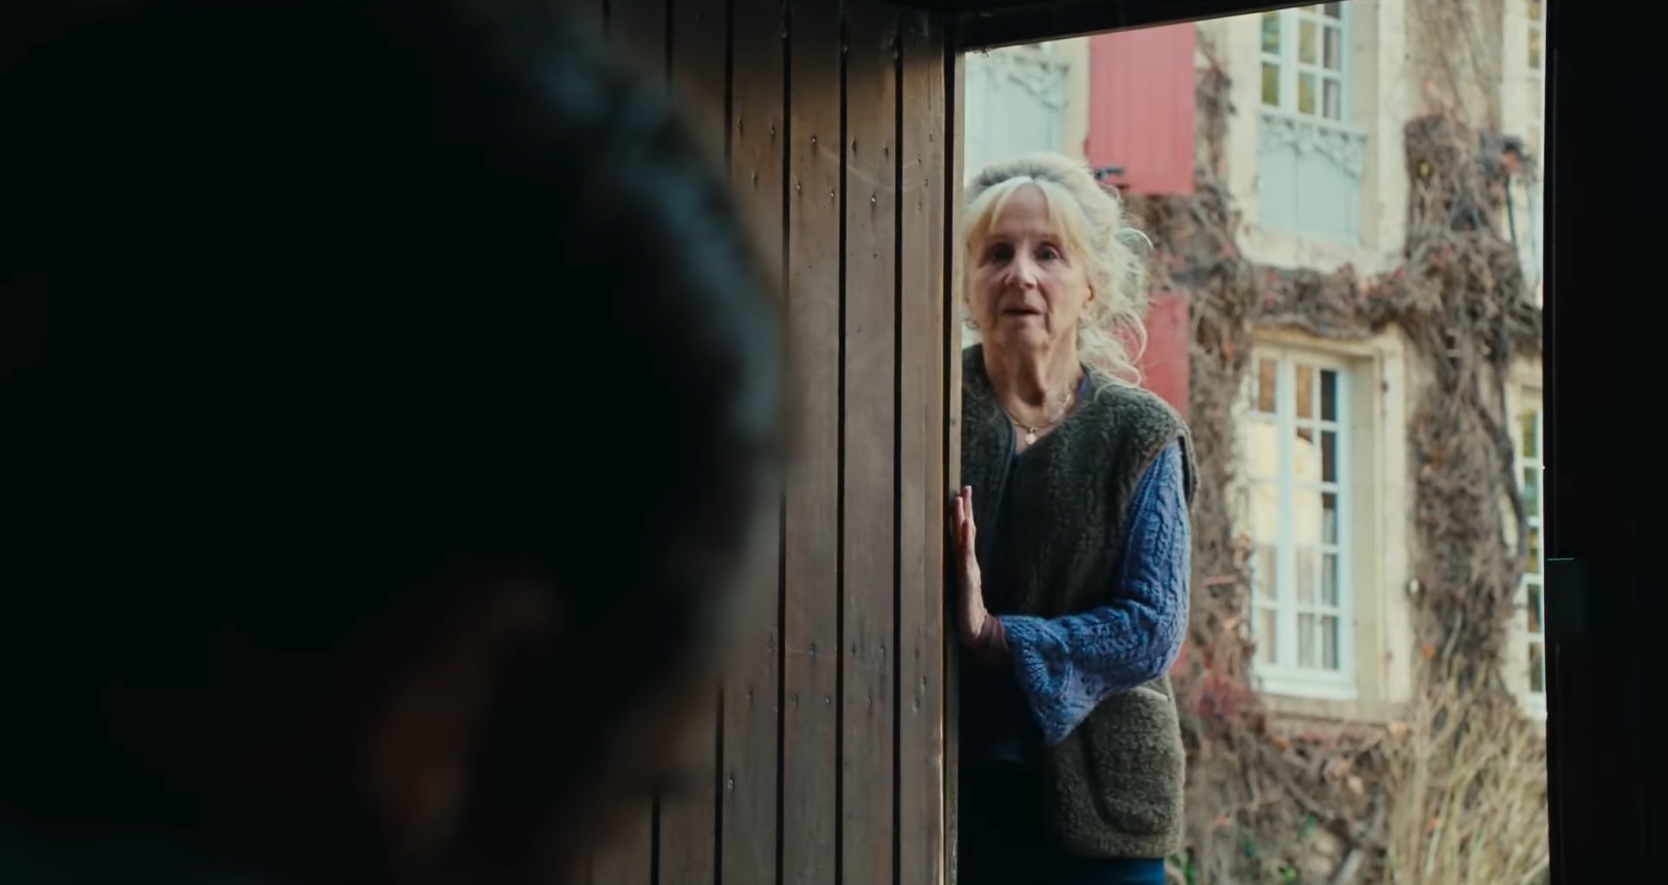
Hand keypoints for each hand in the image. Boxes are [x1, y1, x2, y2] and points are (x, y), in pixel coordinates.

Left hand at [951, 485, 989, 647]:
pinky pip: (967, 555)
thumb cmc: (967, 612)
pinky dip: (967, 539)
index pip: (963, 534)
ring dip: (963, 518)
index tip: (962, 492)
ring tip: (961, 499)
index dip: (963, 514)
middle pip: (966, 531)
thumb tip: (951, 565)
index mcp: (965, 563)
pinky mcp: (968, 579)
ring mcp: (968, 569)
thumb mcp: (961, 589)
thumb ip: (960, 576)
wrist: (977, 632)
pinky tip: (968, 525)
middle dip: (965, 509)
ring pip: (964, 539)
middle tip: (965, 487)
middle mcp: (968, 563)